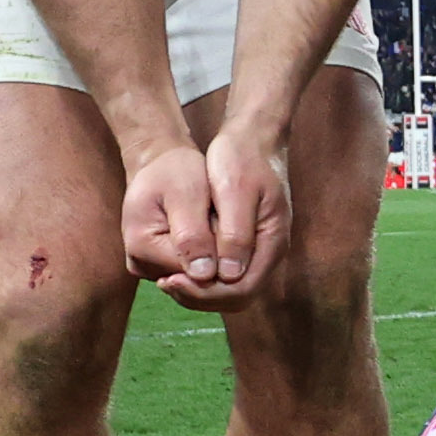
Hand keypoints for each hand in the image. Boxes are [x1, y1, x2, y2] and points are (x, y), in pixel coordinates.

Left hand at [135, 117, 291, 314]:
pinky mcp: (245, 246)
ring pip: (229, 290)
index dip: (205, 292)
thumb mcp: (235, 189)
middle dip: (199, 295)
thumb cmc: (242, 158)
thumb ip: (234, 233)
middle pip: (236, 297)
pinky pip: (224, 276)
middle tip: (164, 281)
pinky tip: (178, 265)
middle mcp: (268, 253)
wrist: (252, 138)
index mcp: (271, 242)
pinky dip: (200, 277)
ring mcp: (258, 251)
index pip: (241, 290)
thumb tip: (227, 274)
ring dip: (198, 289)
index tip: (171, 278)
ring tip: (166, 276)